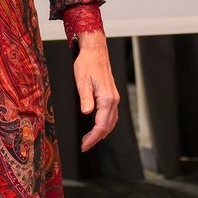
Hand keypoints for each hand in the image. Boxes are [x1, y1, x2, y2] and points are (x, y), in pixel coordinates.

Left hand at [72, 30, 120, 152]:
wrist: (95, 51)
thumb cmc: (87, 64)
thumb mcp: (82, 81)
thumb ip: (86, 98)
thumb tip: (87, 113)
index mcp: (107, 98)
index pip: (101, 125)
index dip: (93, 138)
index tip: (84, 145)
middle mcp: (114, 100)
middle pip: (107, 126)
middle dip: (96, 138)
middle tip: (84, 146)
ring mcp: (114, 98)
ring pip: (111, 122)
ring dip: (101, 133)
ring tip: (89, 140)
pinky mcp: (111, 96)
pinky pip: (111, 115)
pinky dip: (105, 124)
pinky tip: (97, 127)